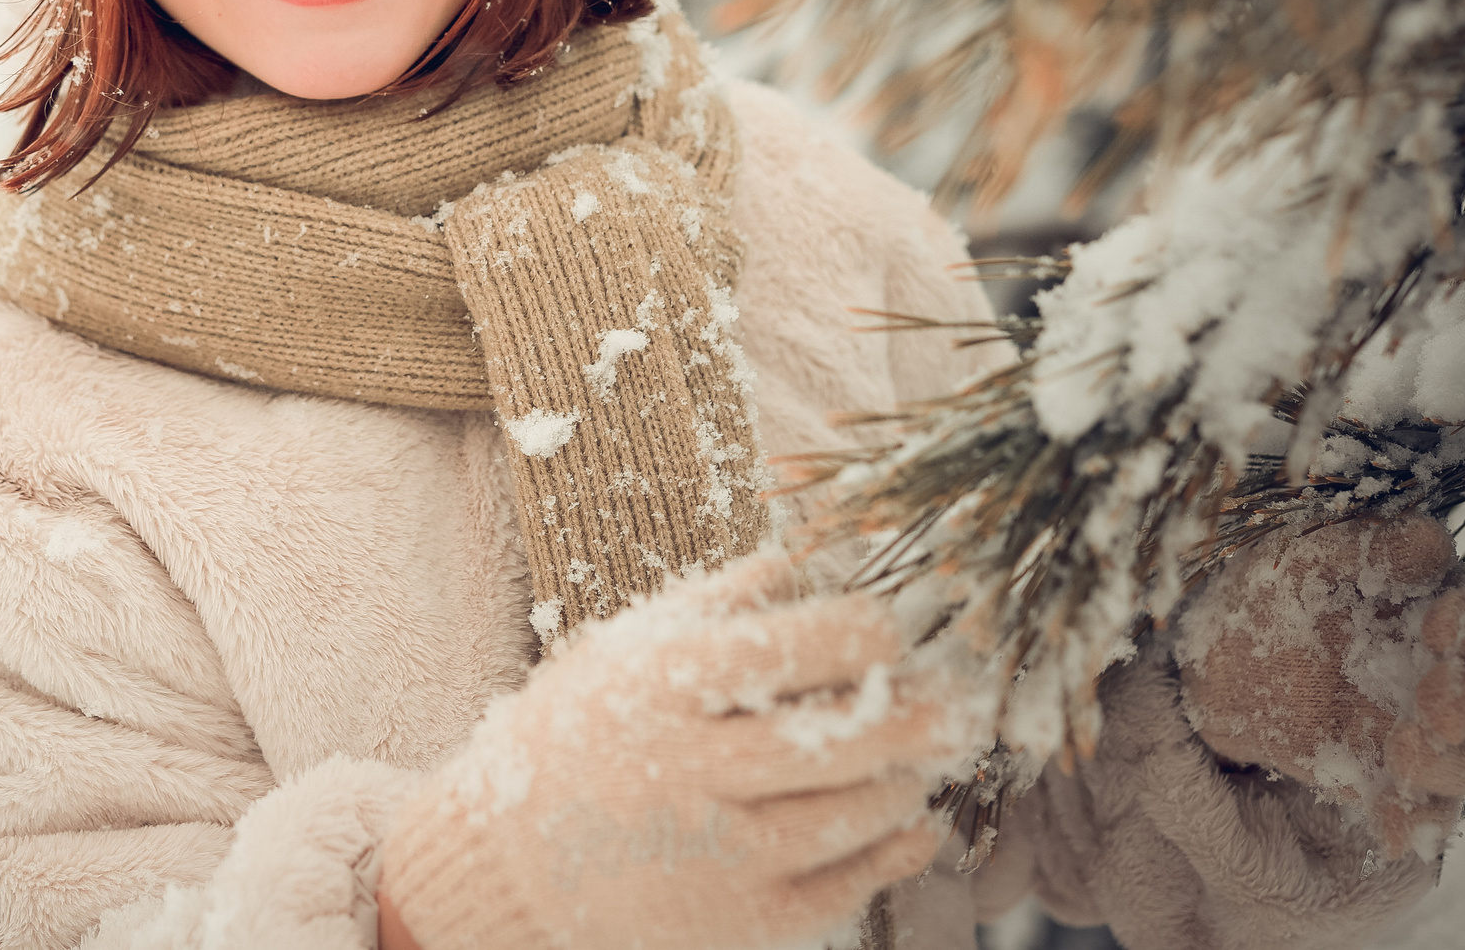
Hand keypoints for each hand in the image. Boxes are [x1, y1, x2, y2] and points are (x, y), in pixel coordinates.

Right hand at [380, 553, 971, 949]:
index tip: (895, 623)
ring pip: (857, 812)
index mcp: (662, 688)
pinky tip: (916, 822)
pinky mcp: (739, 922)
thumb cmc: (574, 739)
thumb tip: (810, 552)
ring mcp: (719, 855)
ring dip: (908, 776)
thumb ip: (718, 603)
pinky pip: (846, 886)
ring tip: (924, 750)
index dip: (867, 631)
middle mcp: (691, 770)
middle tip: (957, 691)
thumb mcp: (625, 650)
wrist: (507, 868)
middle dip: (919, 710)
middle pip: (844, 736)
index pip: (794, 648)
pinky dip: (896, 851)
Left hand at [1176, 512, 1464, 859]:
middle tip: (1431, 693)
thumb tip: (1430, 539)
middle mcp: (1446, 675)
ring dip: (1448, 763)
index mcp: (1439, 610)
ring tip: (1404, 750)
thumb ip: (1364, 548)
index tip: (1439, 619)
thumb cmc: (1275, 590)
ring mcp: (1421, 732)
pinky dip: (1413, 823)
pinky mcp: (1387, 780)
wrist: (1215, 656)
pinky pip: (1418, 812)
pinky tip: (1393, 829)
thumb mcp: (1302, 557)